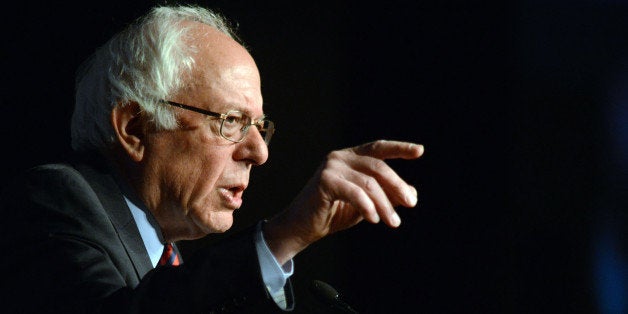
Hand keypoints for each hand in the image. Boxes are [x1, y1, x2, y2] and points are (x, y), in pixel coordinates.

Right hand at [264, 140, 423, 263]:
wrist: (303, 228)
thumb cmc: (334, 213)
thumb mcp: (367, 204)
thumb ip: (386, 196)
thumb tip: (412, 193)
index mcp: (350, 157)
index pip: (378, 148)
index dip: (399, 148)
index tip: (420, 151)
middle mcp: (340, 157)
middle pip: (378, 167)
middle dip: (397, 186)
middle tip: (411, 204)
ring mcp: (331, 167)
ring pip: (369, 183)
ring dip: (385, 204)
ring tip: (394, 222)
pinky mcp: (324, 181)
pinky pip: (355, 192)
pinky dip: (368, 206)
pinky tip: (374, 219)